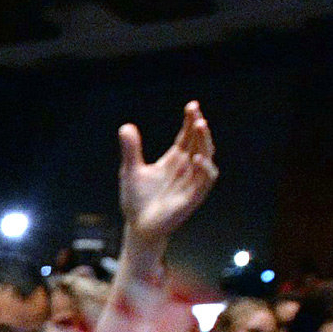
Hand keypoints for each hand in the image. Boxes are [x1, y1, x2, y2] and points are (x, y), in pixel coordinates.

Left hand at [117, 101, 216, 247]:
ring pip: (206, 157)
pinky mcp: (193, 197)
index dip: (190, 121)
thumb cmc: (136, 199)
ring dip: (205, 141)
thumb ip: (131, 149)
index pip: (187, 136)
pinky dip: (204, 168)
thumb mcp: (130, 170)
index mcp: (174, 159)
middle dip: (199, 127)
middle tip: (196, 112)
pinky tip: (196, 158)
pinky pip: (205, 180)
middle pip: (199, 142)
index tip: (192, 106)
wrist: (138, 226)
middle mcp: (186, 168)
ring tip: (200, 125)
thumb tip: (126, 126)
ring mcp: (192, 181)